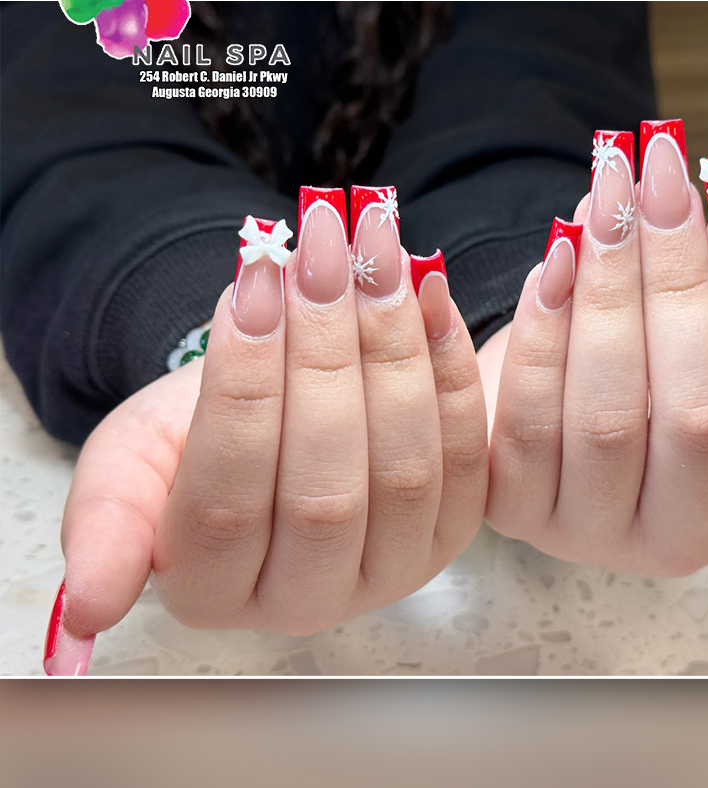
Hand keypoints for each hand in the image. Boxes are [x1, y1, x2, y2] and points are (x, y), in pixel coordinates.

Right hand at [47, 192, 487, 673]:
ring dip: (393, 350)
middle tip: (323, 254)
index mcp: (215, 590)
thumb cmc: (193, 438)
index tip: (253, 286)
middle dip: (325, 358)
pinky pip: (469, 451)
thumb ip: (105, 524)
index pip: (228, 502)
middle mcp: (312, 597)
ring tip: (377, 256)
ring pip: (405, 468)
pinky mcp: (456, 525)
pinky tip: (427, 292)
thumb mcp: (128, 464)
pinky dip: (451, 367)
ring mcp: (396, 567)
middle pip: (325, 491)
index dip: (243, 390)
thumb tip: (86, 606)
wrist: (272, 418)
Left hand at [479, 125, 707, 574]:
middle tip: (662, 183)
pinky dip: (542, 330)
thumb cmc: (656, 390)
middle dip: (682, 283)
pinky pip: (527, 419)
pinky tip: (555, 257)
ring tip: (607, 198)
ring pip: (608, 417)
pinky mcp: (513, 508)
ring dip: (610, 292)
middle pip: (700, 416)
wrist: (553, 402)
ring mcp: (587, 532)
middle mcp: (675, 540)